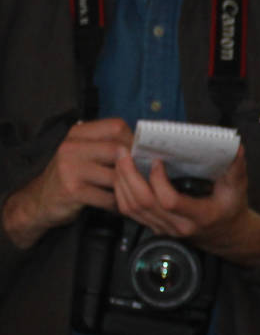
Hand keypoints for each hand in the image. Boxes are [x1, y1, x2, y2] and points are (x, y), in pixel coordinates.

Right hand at [1, 117, 131, 248]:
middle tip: (142, 180)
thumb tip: (144, 149)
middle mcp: (72, 146)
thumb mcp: (84, 154)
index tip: (142, 157)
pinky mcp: (72, 190)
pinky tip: (117, 207)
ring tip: (131, 195)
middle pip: (120, 150)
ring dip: (128, 190)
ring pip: (117, 176)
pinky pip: (109, 198)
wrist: (40, 200)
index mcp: (77, 133)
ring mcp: (70, 167)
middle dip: (135, 168)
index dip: (135, 142)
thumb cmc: (71, 177)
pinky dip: (118, 206)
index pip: (116, 127)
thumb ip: (107, 147)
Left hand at [113, 145, 259, 263]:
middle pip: (143, 202)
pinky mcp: (155, 227)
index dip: (158, 180)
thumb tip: (236, 147)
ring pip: (131, 208)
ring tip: (120, 159)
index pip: (169, 201)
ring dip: (121, 181)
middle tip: (124, 152)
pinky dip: (121, 191)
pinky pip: (130, 212)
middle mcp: (179, 226)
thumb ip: (235, 169)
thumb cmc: (231, 209)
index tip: (158, 161)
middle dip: (128, 174)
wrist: (227, 236)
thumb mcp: (238, 190)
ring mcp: (165, 228)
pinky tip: (122, 175)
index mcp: (200, 216)